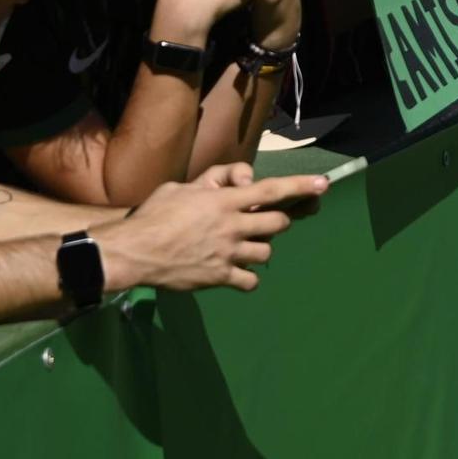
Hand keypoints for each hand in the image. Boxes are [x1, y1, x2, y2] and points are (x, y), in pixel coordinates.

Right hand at [98, 163, 325, 292]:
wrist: (133, 252)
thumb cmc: (154, 214)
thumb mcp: (184, 185)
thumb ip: (216, 179)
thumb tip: (243, 178)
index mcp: (224, 201)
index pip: (271, 190)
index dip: (301, 186)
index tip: (324, 183)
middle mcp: (232, 226)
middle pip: (277, 224)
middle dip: (276, 221)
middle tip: (260, 222)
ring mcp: (228, 253)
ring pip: (266, 252)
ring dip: (260, 248)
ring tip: (243, 247)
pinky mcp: (219, 277)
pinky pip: (250, 281)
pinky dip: (248, 277)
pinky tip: (237, 272)